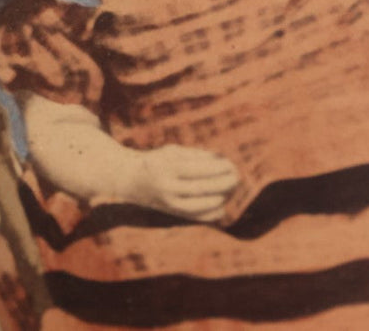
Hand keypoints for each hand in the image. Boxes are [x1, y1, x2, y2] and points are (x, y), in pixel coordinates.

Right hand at [123, 145, 239, 221]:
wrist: (131, 181)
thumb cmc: (158, 161)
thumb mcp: (173, 151)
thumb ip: (196, 156)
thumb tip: (223, 161)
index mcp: (167, 168)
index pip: (197, 170)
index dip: (217, 168)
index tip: (230, 163)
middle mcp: (167, 188)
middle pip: (201, 188)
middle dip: (223, 183)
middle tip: (237, 176)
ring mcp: (169, 203)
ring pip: (200, 205)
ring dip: (220, 197)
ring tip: (233, 189)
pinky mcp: (172, 213)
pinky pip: (196, 217)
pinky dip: (212, 213)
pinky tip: (222, 204)